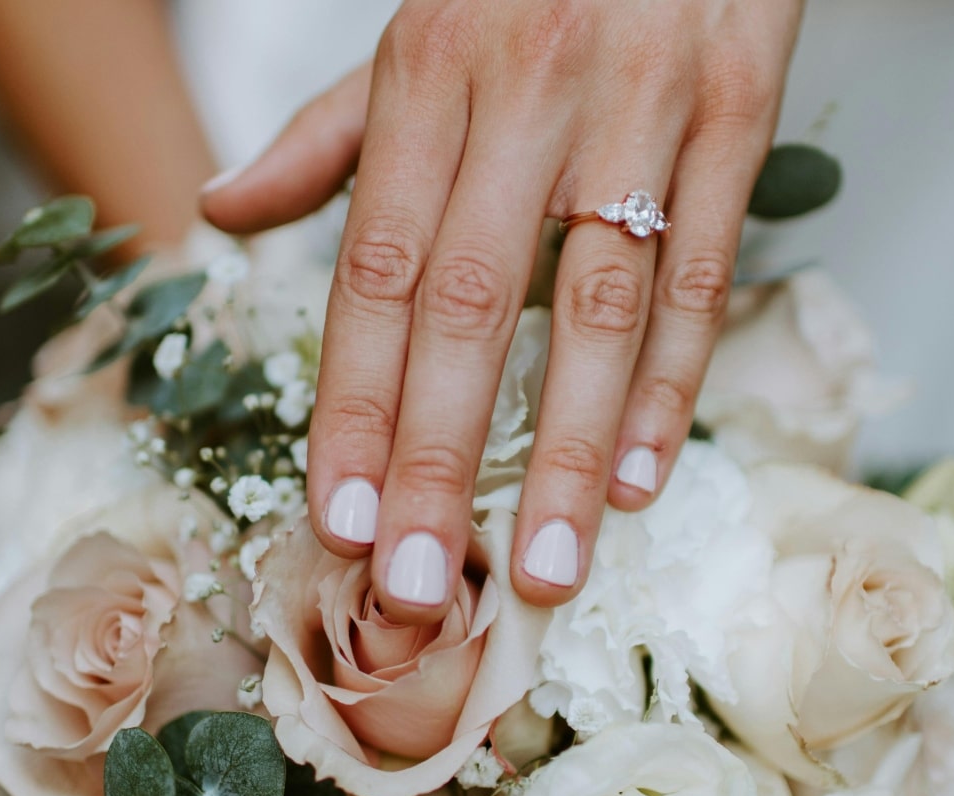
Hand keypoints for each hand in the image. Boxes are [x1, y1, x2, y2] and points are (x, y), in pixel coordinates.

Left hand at [202, 0, 802, 623]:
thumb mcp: (415, 34)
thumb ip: (323, 136)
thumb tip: (218, 212)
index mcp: (427, 78)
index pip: (375, 273)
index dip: (354, 404)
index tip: (341, 520)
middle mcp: (525, 98)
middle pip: (472, 307)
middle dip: (441, 458)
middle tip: (419, 582)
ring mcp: (639, 108)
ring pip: (598, 304)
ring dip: (572, 449)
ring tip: (551, 564)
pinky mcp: (734, 111)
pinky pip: (702, 265)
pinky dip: (674, 377)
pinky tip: (644, 473)